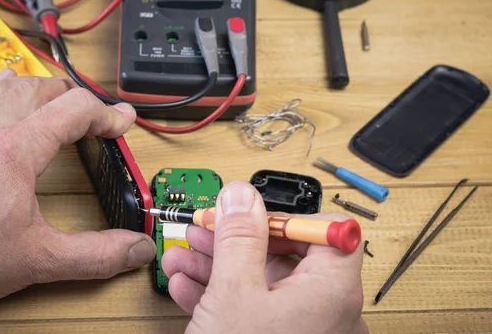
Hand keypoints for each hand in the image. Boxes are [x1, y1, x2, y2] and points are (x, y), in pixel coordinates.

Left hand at [0, 69, 155, 323]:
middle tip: (97, 121)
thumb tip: (134, 250)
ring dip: (46, 91)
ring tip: (63, 107)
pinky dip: (12, 93)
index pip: (75, 108)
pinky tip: (13, 107)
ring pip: (15, 83)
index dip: (108, 114)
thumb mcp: (37, 259)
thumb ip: (94, 255)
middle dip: (80, 100)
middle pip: (47, 87)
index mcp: (16, 148)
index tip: (122, 123)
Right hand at [162, 181, 367, 333]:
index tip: (249, 212)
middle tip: (206, 227)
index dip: (285, 215)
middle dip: (235, 238)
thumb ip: (240, 236)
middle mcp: (325, 312)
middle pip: (284, 254)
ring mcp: (300, 332)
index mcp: (332, 292)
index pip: (327, 232)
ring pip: (260, 282)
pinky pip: (251, 309)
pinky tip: (187, 285)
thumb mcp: (234, 292)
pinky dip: (220, 294)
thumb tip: (242, 196)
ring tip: (184, 254)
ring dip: (217, 264)